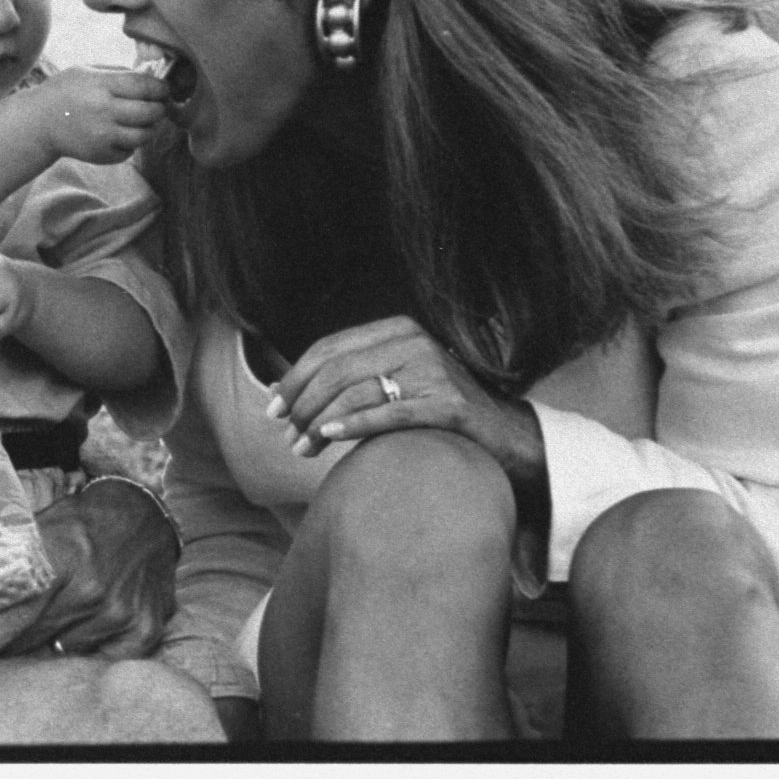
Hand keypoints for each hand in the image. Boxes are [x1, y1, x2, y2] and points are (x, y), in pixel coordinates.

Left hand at [0, 476, 180, 665]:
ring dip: (43, 645)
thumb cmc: (80, 524)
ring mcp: (119, 613)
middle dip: (0, 646)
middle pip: (31, 638)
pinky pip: (99, 659)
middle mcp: (90, 590)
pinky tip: (78, 631)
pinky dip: (83, 650)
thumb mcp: (38, 526)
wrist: (144, 518)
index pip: (13, 612)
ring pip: (60, 650)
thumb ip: (3, 558)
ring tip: (36, 629)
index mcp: (60, 560)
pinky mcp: (143, 630)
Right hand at [8, 65, 168, 165]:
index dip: (161, 88)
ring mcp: (103, 136)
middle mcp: (103, 111)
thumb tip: (152, 77)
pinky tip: (123, 132)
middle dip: (160, 108)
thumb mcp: (87, 71)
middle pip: (150, 112)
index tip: (164, 89)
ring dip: (151, 127)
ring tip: (145, 120)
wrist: (39, 123)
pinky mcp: (102, 154)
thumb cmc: (65, 91)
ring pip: (145, 135)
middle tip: (158, 105)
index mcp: (101, 86)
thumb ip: (118, 73)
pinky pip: (131, 150)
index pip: (144, 86)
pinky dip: (133, 142)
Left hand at [269, 314, 537, 477]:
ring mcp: (434, 370)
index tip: (272, 408)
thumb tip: (277, 391)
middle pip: (337, 370)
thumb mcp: (389, 383)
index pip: (329, 348)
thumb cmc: (435, 411)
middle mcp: (414, 342)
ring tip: (301, 449)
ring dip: (319, 422)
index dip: (294, 378)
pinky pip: (388, 412)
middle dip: (302, 404)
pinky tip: (329, 436)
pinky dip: (353, 425)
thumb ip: (343, 381)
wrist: (506, 436)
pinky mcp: (448, 404)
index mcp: (396, 329)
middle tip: (285, 435)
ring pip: (357, 392)